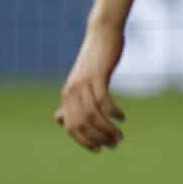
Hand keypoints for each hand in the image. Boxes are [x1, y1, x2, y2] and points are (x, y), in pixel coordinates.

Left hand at [56, 24, 125, 150]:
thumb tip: (60, 120)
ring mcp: (84, 83)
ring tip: (120, 135)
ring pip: (93, 115)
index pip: (70, 127)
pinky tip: (122, 117)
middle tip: (114, 144)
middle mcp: (71, 91)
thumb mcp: (80, 82)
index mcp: (67, 95)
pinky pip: (103, 100)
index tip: (98, 150)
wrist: (103, 33)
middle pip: (82, 124)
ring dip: (107, 129)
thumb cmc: (95, 58)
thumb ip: (70, 102)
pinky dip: (112, 112)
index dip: (83, 141)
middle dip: (97, 138)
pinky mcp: (97, 76)